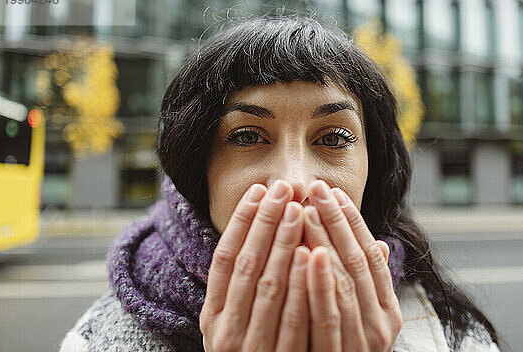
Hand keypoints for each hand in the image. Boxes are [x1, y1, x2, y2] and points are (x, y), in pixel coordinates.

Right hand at [199, 180, 310, 351]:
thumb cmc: (258, 350)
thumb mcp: (240, 321)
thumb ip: (248, 285)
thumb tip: (269, 232)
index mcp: (212, 316)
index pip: (224, 259)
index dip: (241, 222)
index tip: (259, 190)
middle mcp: (223, 331)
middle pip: (246, 266)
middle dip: (265, 223)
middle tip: (283, 188)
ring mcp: (248, 349)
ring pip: (267, 286)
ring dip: (283, 244)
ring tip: (297, 209)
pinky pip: (292, 318)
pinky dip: (301, 284)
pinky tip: (310, 254)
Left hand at [301, 180, 402, 351]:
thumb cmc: (343, 347)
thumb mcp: (363, 316)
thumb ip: (368, 283)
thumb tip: (381, 243)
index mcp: (388, 311)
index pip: (371, 256)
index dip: (352, 222)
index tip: (332, 191)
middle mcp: (381, 327)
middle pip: (357, 263)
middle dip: (335, 223)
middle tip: (315, 188)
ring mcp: (362, 344)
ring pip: (344, 284)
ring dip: (324, 245)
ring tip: (306, 212)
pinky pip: (328, 316)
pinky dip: (318, 284)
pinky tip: (304, 254)